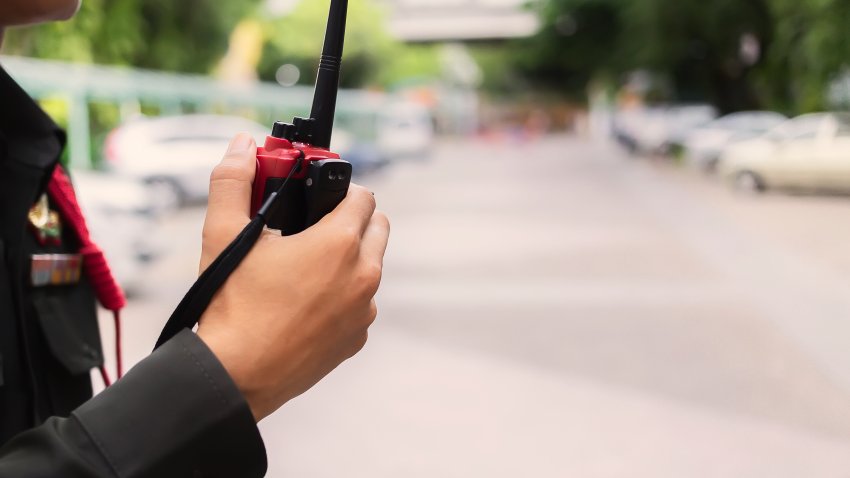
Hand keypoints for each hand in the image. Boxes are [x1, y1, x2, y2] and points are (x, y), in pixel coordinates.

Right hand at [195, 133, 389, 420]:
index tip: (318, 196)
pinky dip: (344, 296)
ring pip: (371, 267)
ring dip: (350, 259)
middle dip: (352, 219)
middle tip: (315, 226)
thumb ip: (232, 181)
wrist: (236, 374)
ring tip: (307, 266)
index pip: (363, 195)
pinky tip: (309, 302)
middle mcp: (363, 275)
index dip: (339, 189)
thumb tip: (240, 145)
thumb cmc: (232, 306)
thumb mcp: (223, 235)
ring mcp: (364, 310)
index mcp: (339, 243)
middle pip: (377, 227)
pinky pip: (361, 304)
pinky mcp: (357, 338)